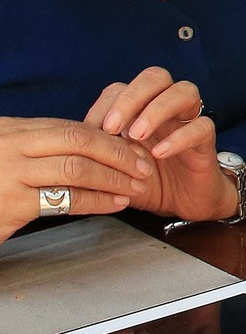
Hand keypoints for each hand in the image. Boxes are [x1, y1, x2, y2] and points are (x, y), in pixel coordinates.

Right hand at [0, 116, 151, 242]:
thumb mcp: (9, 152)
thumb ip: (41, 146)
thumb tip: (90, 143)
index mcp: (15, 130)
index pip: (72, 127)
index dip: (108, 138)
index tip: (134, 147)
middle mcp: (13, 147)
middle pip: (80, 141)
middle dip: (119, 153)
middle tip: (144, 165)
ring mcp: (10, 175)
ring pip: (76, 169)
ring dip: (113, 178)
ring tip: (135, 186)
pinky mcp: (10, 206)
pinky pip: (63, 200)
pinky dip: (96, 200)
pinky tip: (114, 203)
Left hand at [84, 68, 236, 223]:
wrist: (183, 203)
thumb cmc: (148, 180)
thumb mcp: (116, 166)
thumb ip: (100, 151)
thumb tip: (74, 144)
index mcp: (142, 109)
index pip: (123, 87)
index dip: (106, 104)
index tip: (90, 131)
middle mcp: (167, 108)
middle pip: (156, 76)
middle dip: (132, 96)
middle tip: (113, 126)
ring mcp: (189, 121)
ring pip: (184, 91)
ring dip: (157, 109)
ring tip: (137, 135)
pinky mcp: (206, 141)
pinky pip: (201, 126)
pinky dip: (179, 137)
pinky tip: (160, 153)